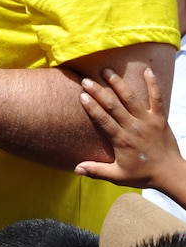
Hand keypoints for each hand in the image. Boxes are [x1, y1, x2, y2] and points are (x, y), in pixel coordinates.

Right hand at [74, 67, 183, 189]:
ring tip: (107, 71)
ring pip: (131, 99)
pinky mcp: (160, 118)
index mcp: (122, 140)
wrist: (171, 174)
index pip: (104, 120)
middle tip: (87, 80)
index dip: (92, 107)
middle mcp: (134, 128)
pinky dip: (153, 84)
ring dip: (118, 84)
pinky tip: (147, 70)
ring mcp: (148, 121)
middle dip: (99, 92)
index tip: (82, 96)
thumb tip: (75, 169)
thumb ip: (96, 171)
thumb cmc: (143, 174)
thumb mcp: (118, 176)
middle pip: (114, 106)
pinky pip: (157, 98)